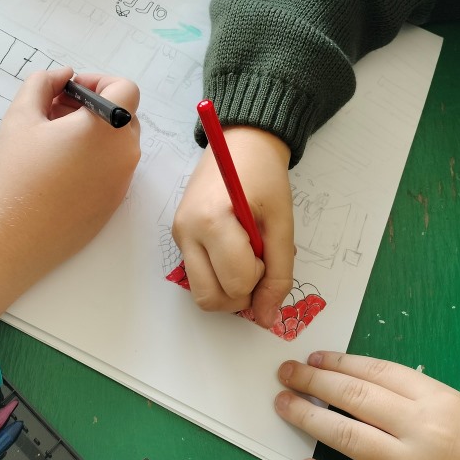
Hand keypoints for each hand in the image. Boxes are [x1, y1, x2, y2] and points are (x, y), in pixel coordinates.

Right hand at [0, 67, 140, 322]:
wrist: (13, 237)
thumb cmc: (16, 173)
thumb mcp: (21, 116)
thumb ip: (43, 83)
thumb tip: (64, 74)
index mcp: (107, 127)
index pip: (126, 89)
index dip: (99, 81)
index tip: (70, 91)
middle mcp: (124, 153)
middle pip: (124, 115)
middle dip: (93, 105)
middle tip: (55, 111)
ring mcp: (123, 182)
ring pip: (118, 142)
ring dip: (93, 131)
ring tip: (53, 139)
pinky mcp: (114, 203)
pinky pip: (113, 168)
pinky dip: (94, 158)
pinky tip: (59, 168)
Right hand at [172, 126, 293, 326]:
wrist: (241, 142)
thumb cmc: (264, 177)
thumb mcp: (282, 224)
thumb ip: (279, 273)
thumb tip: (269, 317)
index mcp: (212, 222)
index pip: (235, 283)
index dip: (259, 277)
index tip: (265, 250)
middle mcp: (186, 231)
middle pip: (209, 299)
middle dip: (240, 294)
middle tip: (256, 261)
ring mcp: (178, 235)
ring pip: (201, 293)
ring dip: (228, 287)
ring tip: (243, 255)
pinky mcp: (177, 236)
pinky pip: (198, 274)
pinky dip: (218, 274)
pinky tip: (231, 248)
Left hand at [275, 352, 459, 459]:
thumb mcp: (452, 403)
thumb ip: (407, 392)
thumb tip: (349, 377)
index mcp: (436, 400)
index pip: (375, 372)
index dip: (339, 362)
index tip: (314, 358)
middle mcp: (423, 432)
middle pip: (355, 398)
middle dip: (314, 381)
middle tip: (286, 373)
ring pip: (347, 439)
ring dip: (309, 418)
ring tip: (285, 404)